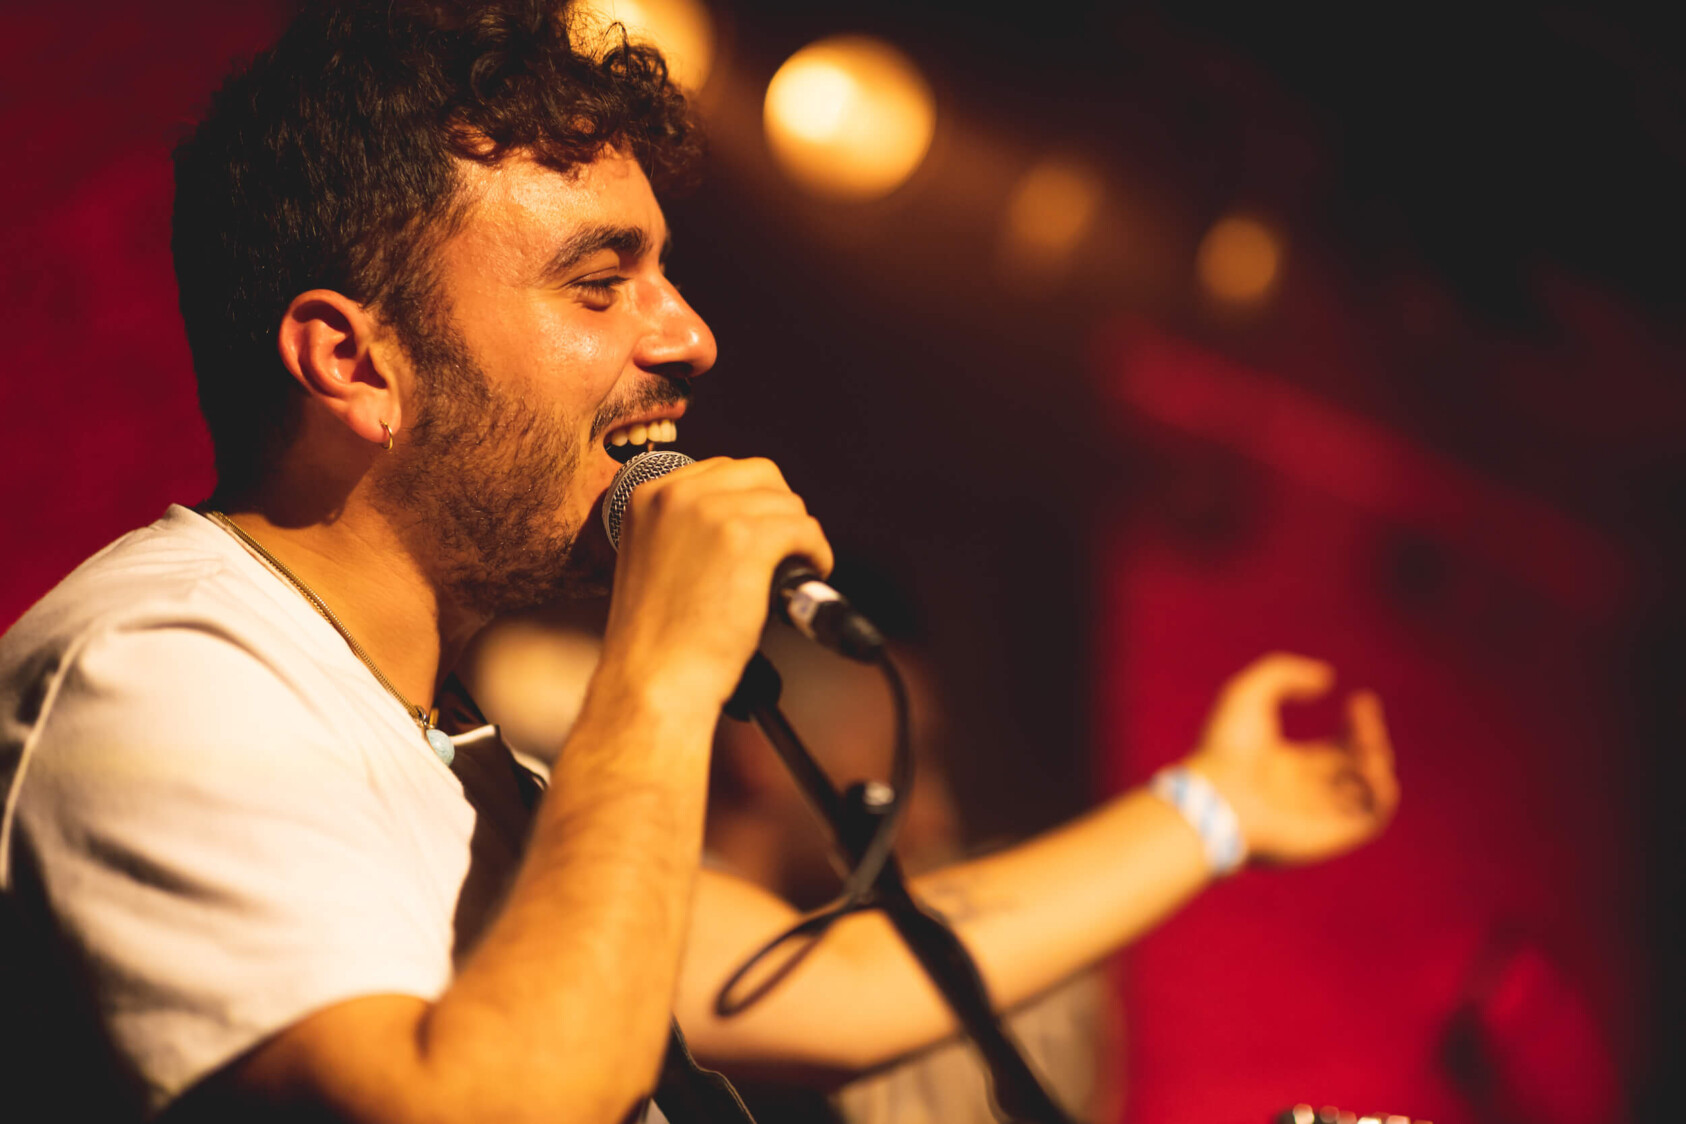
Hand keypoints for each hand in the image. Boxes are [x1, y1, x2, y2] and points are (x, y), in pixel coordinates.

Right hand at [597, 456, 833, 711]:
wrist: (652, 680)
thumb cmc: (653, 641)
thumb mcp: (650, 562)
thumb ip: (684, 531)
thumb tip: (740, 521)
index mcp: (648, 497)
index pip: (721, 470)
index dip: (750, 501)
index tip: (759, 528)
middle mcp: (677, 495)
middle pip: (760, 475)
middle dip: (778, 511)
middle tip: (783, 548)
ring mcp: (712, 514)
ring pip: (787, 504)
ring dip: (799, 537)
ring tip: (795, 568)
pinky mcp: (746, 540)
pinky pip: (805, 530)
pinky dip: (817, 554)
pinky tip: (809, 575)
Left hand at [1184, 652, 1398, 866]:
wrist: (1215, 800)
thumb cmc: (1225, 748)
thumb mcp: (1248, 693)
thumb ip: (1284, 674)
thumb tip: (1327, 680)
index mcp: (1287, 765)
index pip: (1337, 747)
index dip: (1357, 724)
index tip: (1361, 700)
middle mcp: (1305, 793)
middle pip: (1355, 767)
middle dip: (1370, 740)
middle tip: (1364, 722)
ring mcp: (1317, 816)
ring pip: (1368, 793)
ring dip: (1378, 766)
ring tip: (1368, 747)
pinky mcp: (1328, 836)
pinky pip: (1370, 820)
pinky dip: (1383, 795)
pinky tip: (1374, 769)